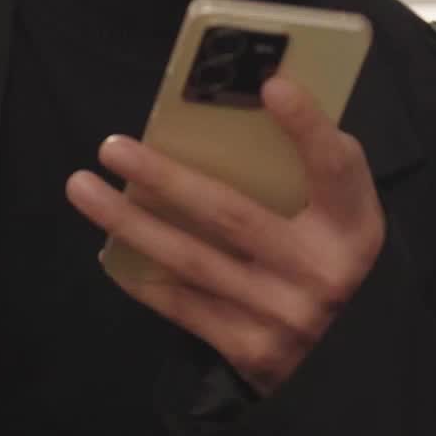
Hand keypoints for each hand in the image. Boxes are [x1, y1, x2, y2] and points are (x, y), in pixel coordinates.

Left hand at [66, 75, 384, 393]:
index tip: (272, 84)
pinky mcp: (252, 349)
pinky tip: (108, 248)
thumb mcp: (331, 210)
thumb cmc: (318, 250)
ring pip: (192, 260)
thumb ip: (299, 163)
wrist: (338, 352)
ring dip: (129, 222)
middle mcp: (324, 273)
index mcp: (353, 225)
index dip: (309, 126)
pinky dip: (141, 273)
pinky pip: (182, 305)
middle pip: (233, 215)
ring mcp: (285, 317)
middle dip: (164, 177)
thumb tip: (237, 98)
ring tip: (83, 187)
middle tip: (111, 147)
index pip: (337, 168)